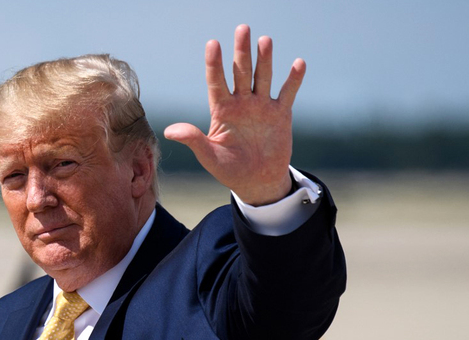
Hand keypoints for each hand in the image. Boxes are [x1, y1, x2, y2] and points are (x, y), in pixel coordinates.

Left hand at [164, 24, 305, 205]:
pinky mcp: (280, 114)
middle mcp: (241, 103)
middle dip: (241, 51)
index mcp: (222, 110)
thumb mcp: (209, 156)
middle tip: (242, 28)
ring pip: (262, 77)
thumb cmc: (229, 169)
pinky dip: (293, 80)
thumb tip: (169, 131)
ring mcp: (261, 106)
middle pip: (240, 72)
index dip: (214, 64)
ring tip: (264, 40)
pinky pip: (287, 93)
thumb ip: (193, 140)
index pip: (216, 82)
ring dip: (264, 59)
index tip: (212, 44)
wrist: (257, 181)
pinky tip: (299, 63)